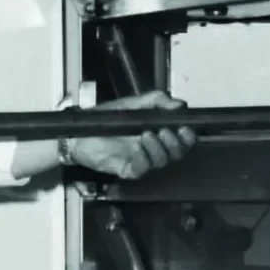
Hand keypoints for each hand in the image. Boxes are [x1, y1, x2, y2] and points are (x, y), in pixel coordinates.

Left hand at [66, 92, 196, 179]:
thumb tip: (179, 104)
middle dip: (175, 143)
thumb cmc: (106, 119)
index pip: (182, 140)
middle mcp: (153, 148)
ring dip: (158, 148)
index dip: (188, 137)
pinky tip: (138, 147)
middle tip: (166, 131)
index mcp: (158, 132)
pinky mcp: (129, 169)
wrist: (81, 131)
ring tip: (147, 134)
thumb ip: (157, 100)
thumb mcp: (133, 103)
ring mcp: (142, 160)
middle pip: (177, 153)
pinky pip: (143, 168)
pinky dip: (143, 158)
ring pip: (161, 161)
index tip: (185, 128)